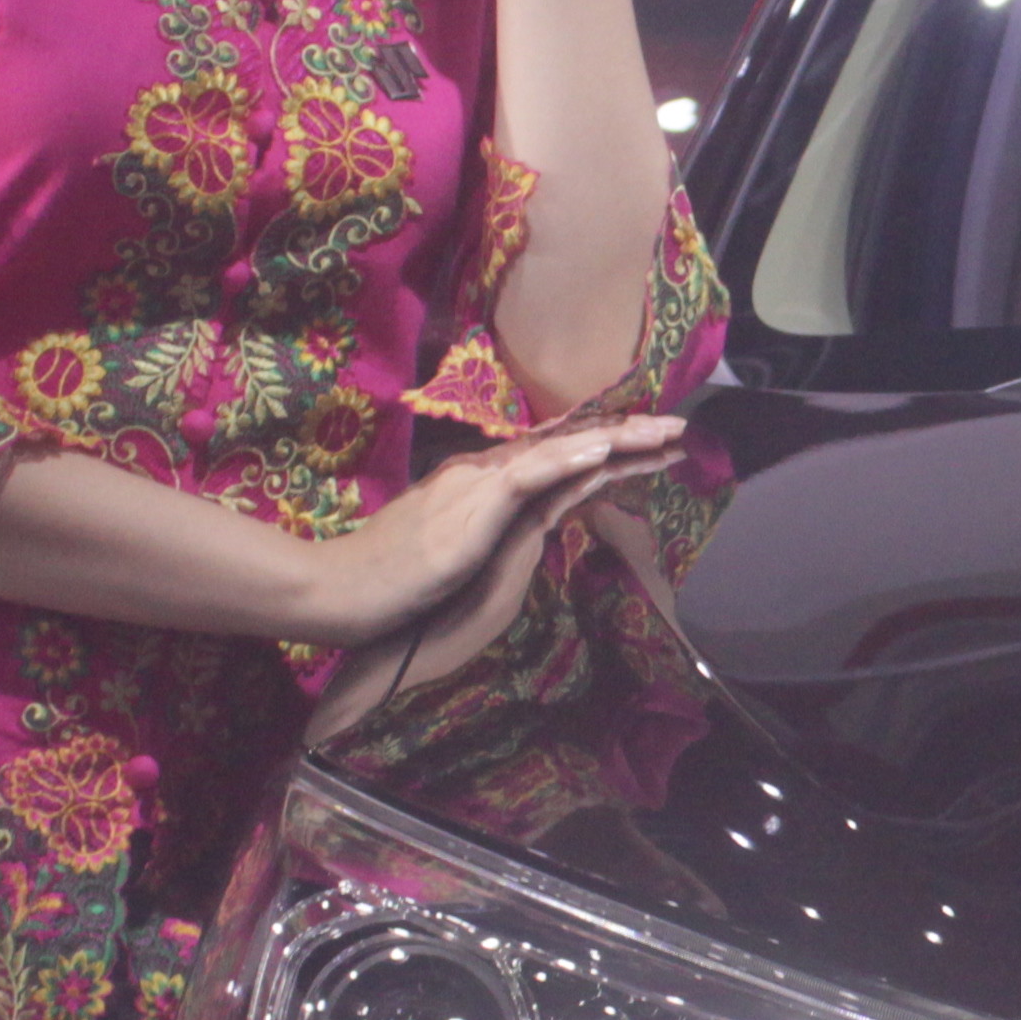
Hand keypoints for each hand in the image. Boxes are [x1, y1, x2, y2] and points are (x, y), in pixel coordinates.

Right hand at [294, 414, 684, 652]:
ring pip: (560, 454)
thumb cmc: (393, 585)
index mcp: (482, 486)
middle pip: (567, 449)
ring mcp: (479, 488)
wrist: (342, 591)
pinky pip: (530, 477)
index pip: (555, 460)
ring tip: (664, 433)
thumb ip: (499, 540)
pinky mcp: (473, 510)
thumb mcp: (463, 560)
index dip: (604, 449)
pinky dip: (569, 461)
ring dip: (616, 441)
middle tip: (678, 428)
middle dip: (626, 437)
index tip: (649, 444)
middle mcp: (485, 475)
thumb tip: (532, 532)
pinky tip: (604, 452)